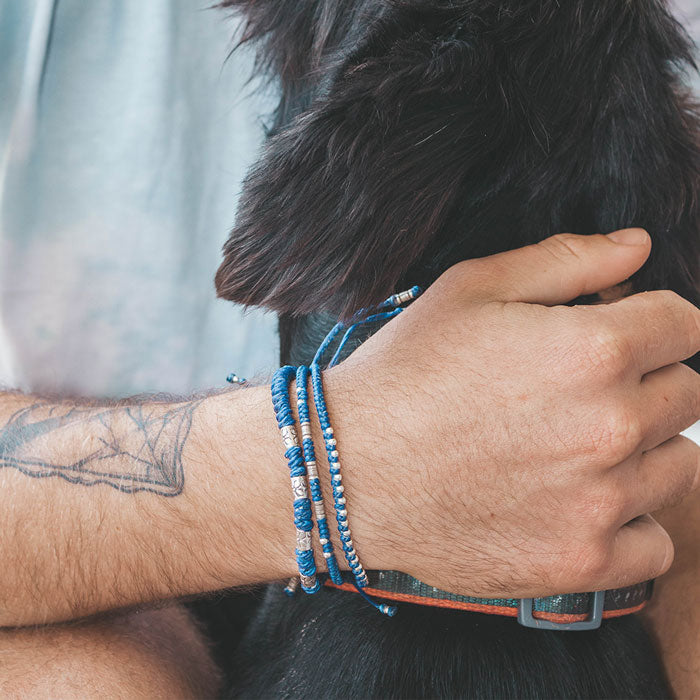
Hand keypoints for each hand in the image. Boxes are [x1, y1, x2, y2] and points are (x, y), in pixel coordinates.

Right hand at [326, 229, 699, 597]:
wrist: (349, 469)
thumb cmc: (404, 375)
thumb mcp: (470, 290)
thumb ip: (566, 260)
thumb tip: (638, 247)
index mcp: (592, 349)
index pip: (684, 324)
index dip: (653, 322)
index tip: (623, 336)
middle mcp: (611, 426)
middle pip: (686, 393)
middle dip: (645, 381)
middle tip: (578, 391)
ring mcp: (602, 502)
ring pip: (677, 464)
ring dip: (640, 450)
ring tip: (570, 447)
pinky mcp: (581, 563)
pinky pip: (653, 541)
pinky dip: (628, 522)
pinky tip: (575, 502)